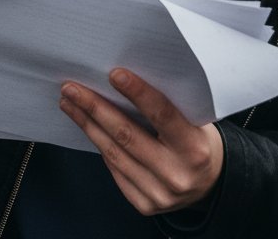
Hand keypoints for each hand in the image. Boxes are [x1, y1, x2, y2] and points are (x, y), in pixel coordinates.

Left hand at [59, 69, 223, 215]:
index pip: (163, 115)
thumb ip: (165, 104)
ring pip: (113, 153)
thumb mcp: (192, 120)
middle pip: (126, 135)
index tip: (113, 73)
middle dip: (94, 108)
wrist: (209, 183)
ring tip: (68, 103)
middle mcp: (177, 175)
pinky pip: (115, 170)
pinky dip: (99, 145)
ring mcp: (160, 194)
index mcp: (195, 149)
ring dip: (87, 124)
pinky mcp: (145, 205)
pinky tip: (86, 126)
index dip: (138, 93)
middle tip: (71, 88)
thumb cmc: (194, 139)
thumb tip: (119, 77)